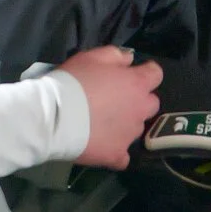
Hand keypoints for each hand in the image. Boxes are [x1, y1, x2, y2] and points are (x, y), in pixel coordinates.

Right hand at [57, 47, 159, 170]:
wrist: (55, 116)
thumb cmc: (74, 81)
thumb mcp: (92, 56)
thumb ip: (116, 55)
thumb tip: (130, 59)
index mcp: (137, 84)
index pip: (156, 74)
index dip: (145, 72)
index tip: (132, 73)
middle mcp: (140, 110)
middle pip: (151, 103)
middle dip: (139, 100)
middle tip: (117, 99)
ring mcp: (130, 135)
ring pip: (136, 128)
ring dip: (125, 124)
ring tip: (103, 123)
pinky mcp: (117, 155)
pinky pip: (123, 156)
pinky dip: (116, 150)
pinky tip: (104, 146)